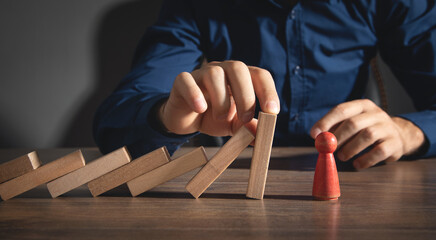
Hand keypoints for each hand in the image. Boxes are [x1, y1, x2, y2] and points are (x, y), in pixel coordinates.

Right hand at [158, 60, 279, 136]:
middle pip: (238, 68)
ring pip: (214, 74)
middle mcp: (223, 70)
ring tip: (220, 117)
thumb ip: (248, 127)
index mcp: (241, 78)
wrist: (186, 120)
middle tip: (246, 119)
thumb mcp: (234, 125)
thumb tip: (262, 135)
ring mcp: (202, 73)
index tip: (272, 111)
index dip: (268, 91)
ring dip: (221, 98)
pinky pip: (187, 80)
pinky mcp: (182, 81)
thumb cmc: (214, 117)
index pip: (259, 75)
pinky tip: (200, 109)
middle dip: (246, 95)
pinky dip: (194, 94)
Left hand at [310, 99, 424, 169]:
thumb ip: (335, 128)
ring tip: (341, 157)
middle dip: (337, 138)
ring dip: (350, 149)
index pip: (341, 110)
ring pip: (367, 136)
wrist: (399, 135)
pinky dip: (365, 160)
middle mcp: (376, 114)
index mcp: (362, 105)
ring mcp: (387, 128)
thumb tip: (317, 137)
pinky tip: (356, 164)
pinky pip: (379, 152)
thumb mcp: (352, 123)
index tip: (314, 134)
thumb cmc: (366, 129)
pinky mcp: (395, 143)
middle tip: (328, 149)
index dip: (326, 122)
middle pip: (353, 123)